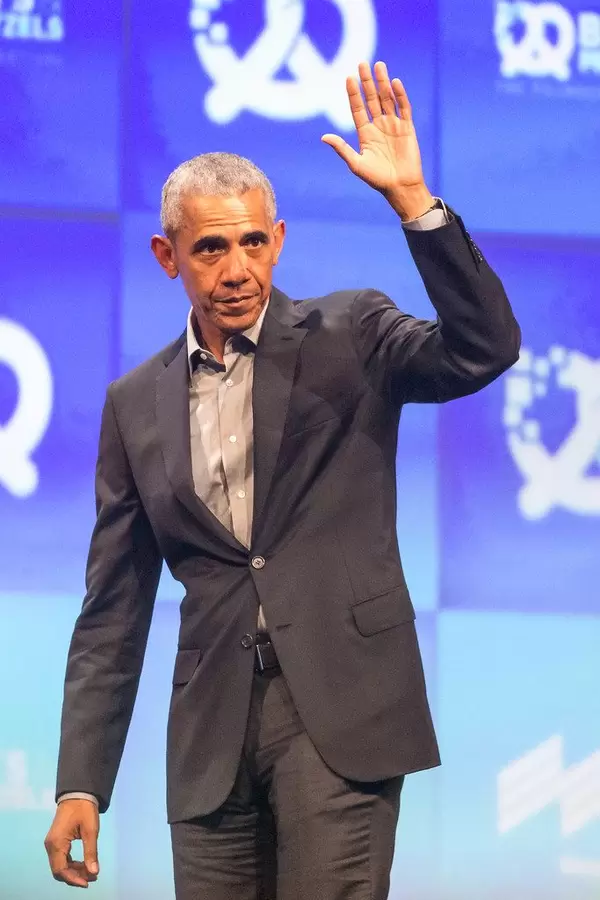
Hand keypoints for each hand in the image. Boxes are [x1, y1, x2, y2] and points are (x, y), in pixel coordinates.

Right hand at [45, 799, 99, 887]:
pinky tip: (84, 865)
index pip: (61, 869)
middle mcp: (51, 845)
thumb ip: (91, 852)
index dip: (74, 879)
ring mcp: (52, 844)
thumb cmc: (84, 810)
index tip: (88, 883)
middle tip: (92, 878)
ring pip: (60, 866)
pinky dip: (72, 864)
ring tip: (91, 873)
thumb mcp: (91, 830)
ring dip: (74, 871)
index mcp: (56, 843)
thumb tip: (94, 872)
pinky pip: (61, 859)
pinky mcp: (56, 841)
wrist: (77, 793)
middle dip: (75, 876)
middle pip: (59, 870)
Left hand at [322, 60, 433, 220]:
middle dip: (367, 82)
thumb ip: (342, 148)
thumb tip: (324, 137)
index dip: (353, 94)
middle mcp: (378, 126)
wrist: (400, 187)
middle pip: (372, 99)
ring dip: (383, 83)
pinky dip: (400, 96)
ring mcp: (393, 125)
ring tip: (378, 66)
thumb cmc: (377, 179)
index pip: (358, 108)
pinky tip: (395, 83)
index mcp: (365, 134)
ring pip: (387, 99)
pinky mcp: (407, 128)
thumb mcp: (356, 164)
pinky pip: (404, 108)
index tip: (348, 78)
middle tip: (362, 63)